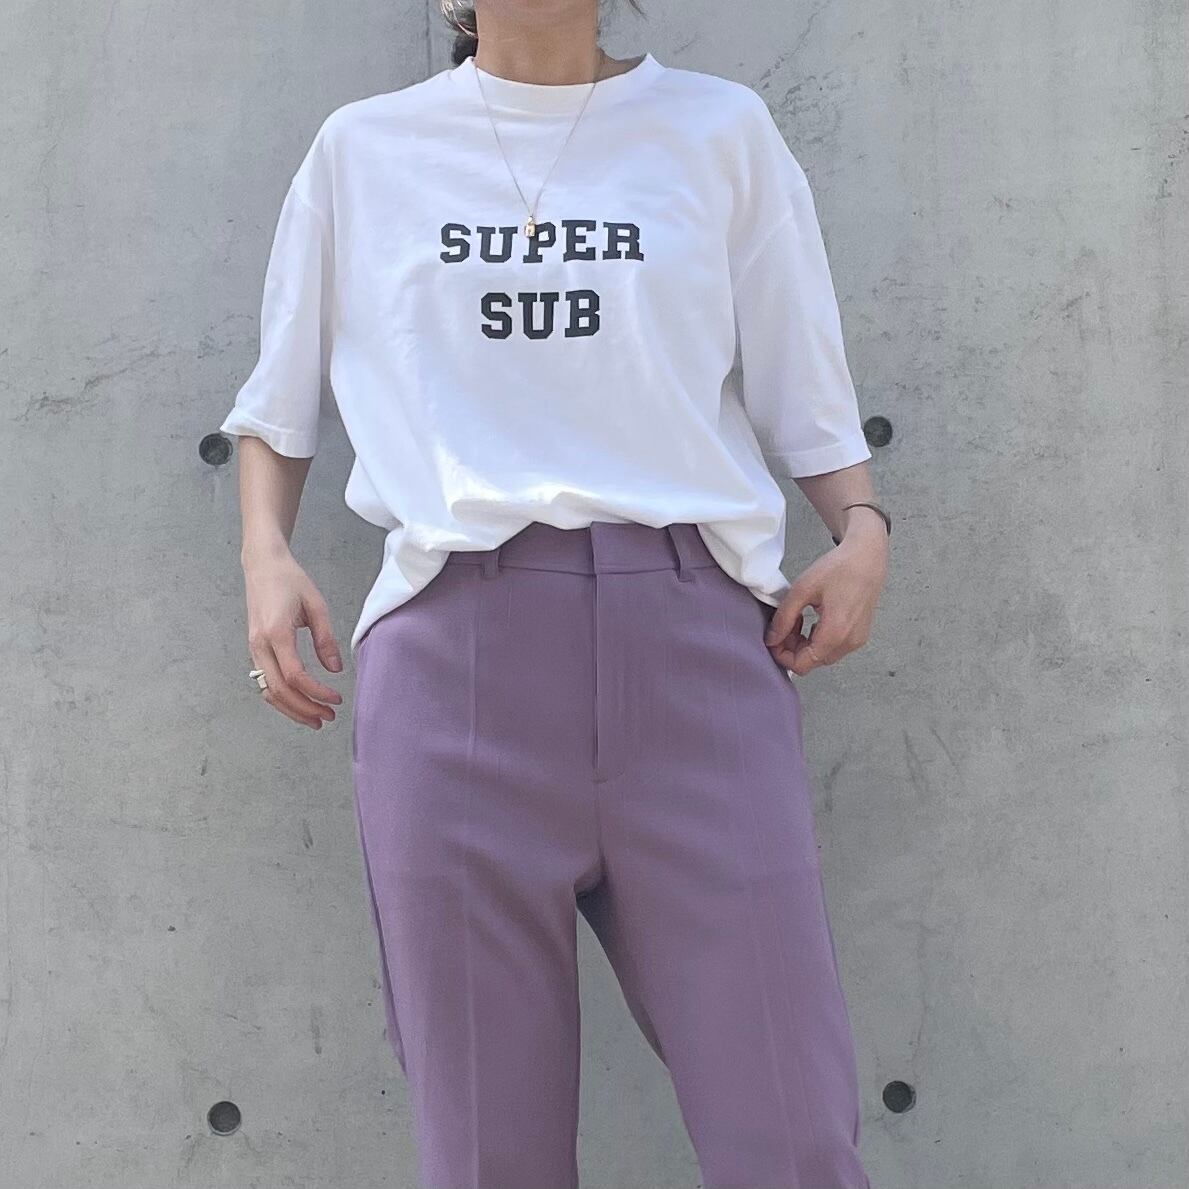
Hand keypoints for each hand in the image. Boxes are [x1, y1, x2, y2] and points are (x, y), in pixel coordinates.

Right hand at [243, 550, 343, 727]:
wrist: (263, 565)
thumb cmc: (289, 580)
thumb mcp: (316, 606)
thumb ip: (326, 639)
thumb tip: (335, 669)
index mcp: (276, 633)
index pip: (295, 676)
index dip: (316, 692)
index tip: (335, 699)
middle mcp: (260, 644)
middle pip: (279, 690)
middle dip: (304, 709)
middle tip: (328, 717)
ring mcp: (253, 648)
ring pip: (268, 691)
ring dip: (291, 708)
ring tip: (315, 718)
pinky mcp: (254, 649)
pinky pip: (264, 681)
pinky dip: (280, 698)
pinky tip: (298, 703)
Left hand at [764, 513, 888, 674]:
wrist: (867, 557)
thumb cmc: (838, 569)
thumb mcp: (802, 590)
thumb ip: (783, 619)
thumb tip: (772, 640)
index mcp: (835, 634)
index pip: (801, 665)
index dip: (782, 655)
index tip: (774, 638)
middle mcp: (849, 643)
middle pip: (811, 662)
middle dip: (792, 648)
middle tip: (785, 624)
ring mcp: (857, 640)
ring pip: (822, 656)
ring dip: (804, 644)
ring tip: (798, 619)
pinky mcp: (860, 635)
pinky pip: (833, 647)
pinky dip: (818, 639)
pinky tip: (813, 620)